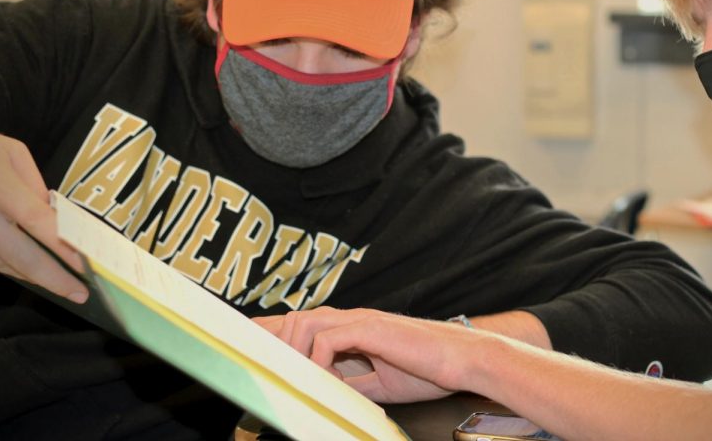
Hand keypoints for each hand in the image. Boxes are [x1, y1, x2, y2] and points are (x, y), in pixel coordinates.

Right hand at [0, 125, 87, 301]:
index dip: (64, 246)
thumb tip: (54, 219)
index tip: (87, 266)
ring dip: (33, 275)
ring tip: (59, 282)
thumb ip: (35, 186)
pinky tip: (24, 265)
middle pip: (21, 257)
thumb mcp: (11, 152)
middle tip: (80, 295)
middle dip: (54, 280)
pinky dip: (7, 265)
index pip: (39, 223)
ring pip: (3, 265)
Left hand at [255, 307, 478, 402]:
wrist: (463, 360)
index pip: (304, 325)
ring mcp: (361, 321)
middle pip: (296, 317)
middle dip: (270, 337)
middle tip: (255, 361)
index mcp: (354, 330)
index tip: (249, 342)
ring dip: (292, 348)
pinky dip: (318, 357)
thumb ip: (352, 382)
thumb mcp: (380, 383)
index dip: (275, 332)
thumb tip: (325, 393)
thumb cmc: (429, 369)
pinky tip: (321, 375)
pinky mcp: (372, 328)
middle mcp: (353, 320)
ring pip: (307, 321)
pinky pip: (330, 337)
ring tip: (290, 374)